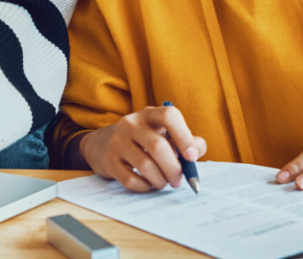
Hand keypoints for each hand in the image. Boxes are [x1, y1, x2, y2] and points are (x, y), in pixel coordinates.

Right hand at [79, 106, 206, 192]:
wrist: (104, 144)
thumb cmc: (144, 140)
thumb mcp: (163, 134)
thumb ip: (186, 141)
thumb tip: (198, 150)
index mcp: (150, 114)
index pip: (169, 116)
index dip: (184, 136)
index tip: (192, 157)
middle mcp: (131, 123)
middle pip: (158, 147)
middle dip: (173, 169)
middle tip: (179, 180)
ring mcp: (117, 141)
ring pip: (145, 165)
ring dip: (160, 180)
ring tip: (164, 183)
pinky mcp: (108, 160)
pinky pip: (130, 179)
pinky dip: (144, 187)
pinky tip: (148, 185)